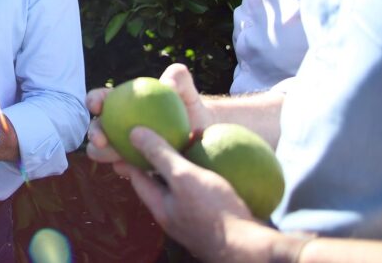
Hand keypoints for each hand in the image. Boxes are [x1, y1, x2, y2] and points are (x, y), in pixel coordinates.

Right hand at [86, 63, 214, 164]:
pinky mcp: (133, 168)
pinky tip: (129, 170)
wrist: (202, 139)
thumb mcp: (187, 91)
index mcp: (122, 103)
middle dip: (94, 133)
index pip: (103, 99)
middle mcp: (118, 126)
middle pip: (98, 129)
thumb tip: (167, 83)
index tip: (96, 106)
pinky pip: (124, 169)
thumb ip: (178, 78)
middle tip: (100, 140)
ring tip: (115, 158)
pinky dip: (124, 169)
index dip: (93, 100)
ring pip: (105, 152)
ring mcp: (123, 148)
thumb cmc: (191, 109)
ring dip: (103, 155)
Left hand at [117, 126, 272, 261]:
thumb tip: (133, 133)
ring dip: (186, 165)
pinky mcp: (217, 219)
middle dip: (160, 159)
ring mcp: (196, 219)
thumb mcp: (183, 178)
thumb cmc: (215, 213)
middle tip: (163, 135)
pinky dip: (208, 175)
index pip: (138, 177)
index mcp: (160, 207)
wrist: (251, 249)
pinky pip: (207, 192)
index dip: (131, 155)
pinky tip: (221, 162)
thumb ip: (160, 156)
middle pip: (160, 182)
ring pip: (185, 187)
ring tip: (191, 142)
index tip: (130, 136)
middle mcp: (175, 215)